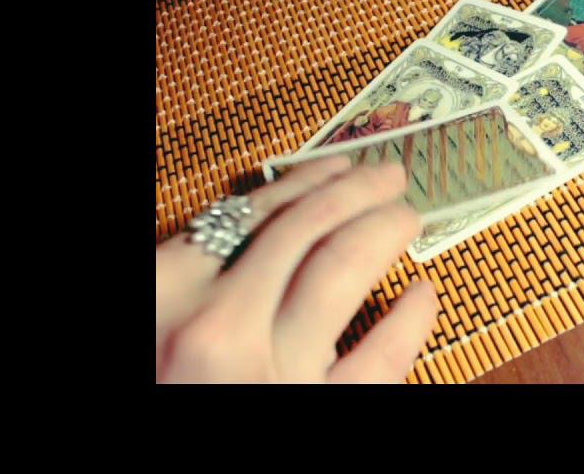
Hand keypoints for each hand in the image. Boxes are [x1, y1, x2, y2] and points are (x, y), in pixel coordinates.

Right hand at [155, 157, 439, 382]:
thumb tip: (267, 239)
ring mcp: (271, 371)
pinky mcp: (323, 413)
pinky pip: (382, 355)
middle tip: (391, 180)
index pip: (247, 215)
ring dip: (384, 229)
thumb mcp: (160, 329)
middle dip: (356, 192)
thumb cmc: (172, 386)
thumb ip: (199, 288)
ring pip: (342, 267)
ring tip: (407, 219)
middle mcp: (217, 327)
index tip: (339, 170)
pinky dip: (411, 315)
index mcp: (165, 297)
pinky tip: (423, 294)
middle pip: (302, 228)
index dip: (305, 183)